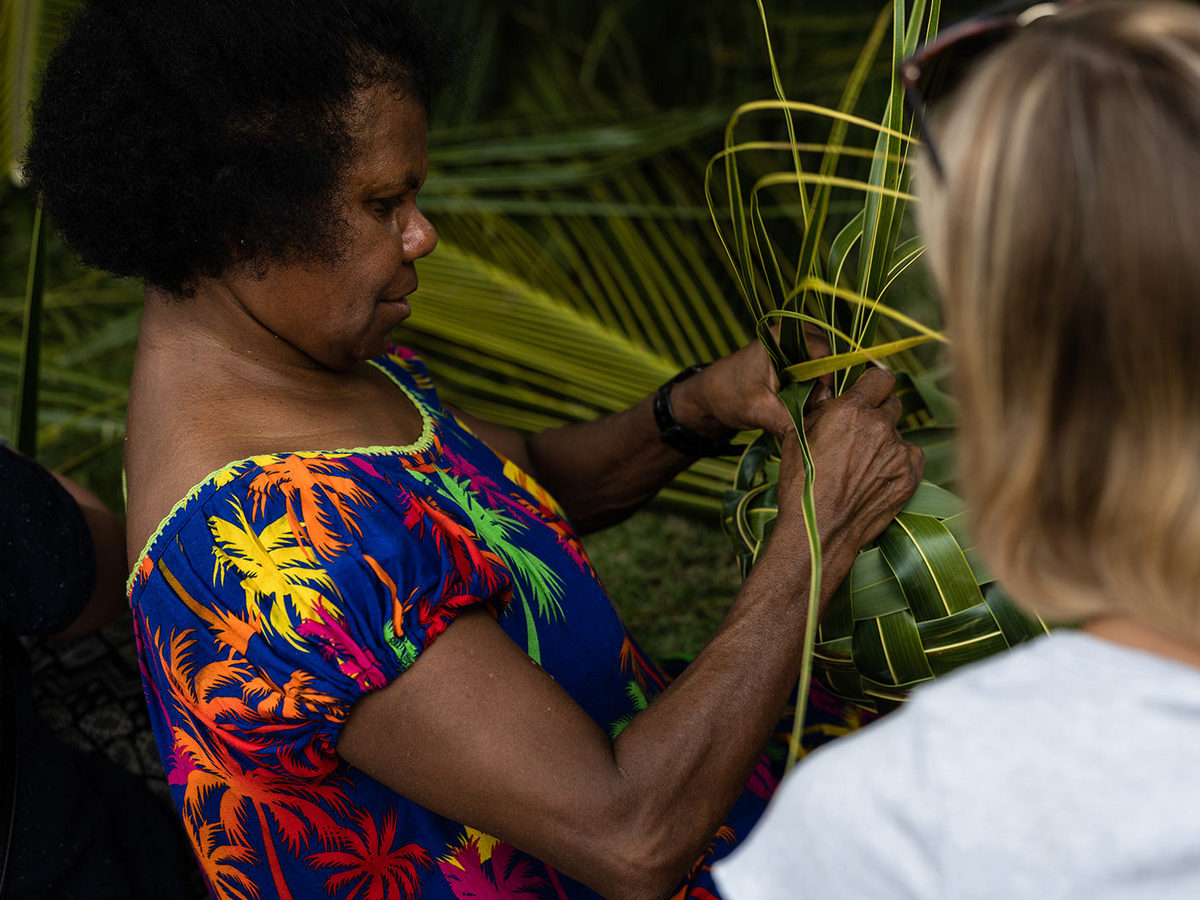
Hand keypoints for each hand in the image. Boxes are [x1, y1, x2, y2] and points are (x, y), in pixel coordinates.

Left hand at [669, 324, 834, 439]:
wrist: (706, 399)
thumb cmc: (727, 396)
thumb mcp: (759, 411)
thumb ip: (790, 421)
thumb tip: (819, 436)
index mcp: (782, 337)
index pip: (824, 353)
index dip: (826, 379)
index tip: (816, 402)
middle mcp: (791, 337)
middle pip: (826, 360)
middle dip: (821, 387)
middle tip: (808, 406)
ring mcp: (791, 349)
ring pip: (821, 371)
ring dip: (815, 391)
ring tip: (799, 408)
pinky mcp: (789, 364)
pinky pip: (811, 377)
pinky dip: (808, 394)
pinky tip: (795, 407)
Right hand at [775, 367, 922, 551]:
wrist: (819, 530)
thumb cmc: (801, 484)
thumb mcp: (797, 437)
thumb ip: (820, 410)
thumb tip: (831, 397)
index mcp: (850, 410)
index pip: (881, 377)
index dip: (873, 385)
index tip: (868, 394)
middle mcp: (880, 426)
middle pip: (893, 403)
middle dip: (879, 413)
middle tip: (861, 434)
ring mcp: (899, 451)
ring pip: (899, 433)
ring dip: (885, 441)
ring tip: (864, 465)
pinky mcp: (911, 475)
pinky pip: (911, 456)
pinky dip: (898, 462)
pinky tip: (877, 477)